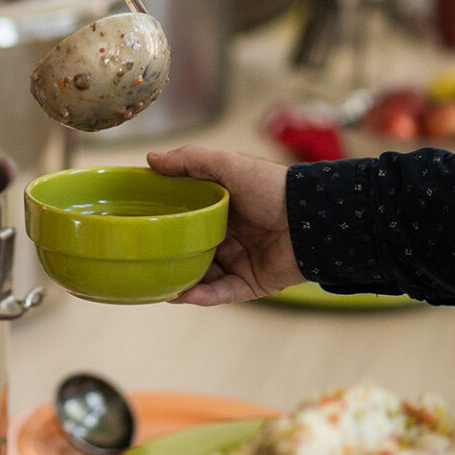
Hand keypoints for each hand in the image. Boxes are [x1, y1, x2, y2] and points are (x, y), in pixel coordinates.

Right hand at [145, 145, 301, 303]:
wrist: (313, 218)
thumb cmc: (271, 186)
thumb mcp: (228, 164)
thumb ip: (190, 160)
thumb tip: (150, 158)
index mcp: (223, 208)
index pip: (187, 217)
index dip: (166, 221)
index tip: (141, 224)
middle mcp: (230, 236)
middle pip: (192, 250)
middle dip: (170, 257)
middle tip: (143, 260)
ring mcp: (241, 261)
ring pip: (203, 276)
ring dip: (181, 281)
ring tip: (157, 284)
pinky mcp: (253, 283)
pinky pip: (223, 292)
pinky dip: (202, 296)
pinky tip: (182, 295)